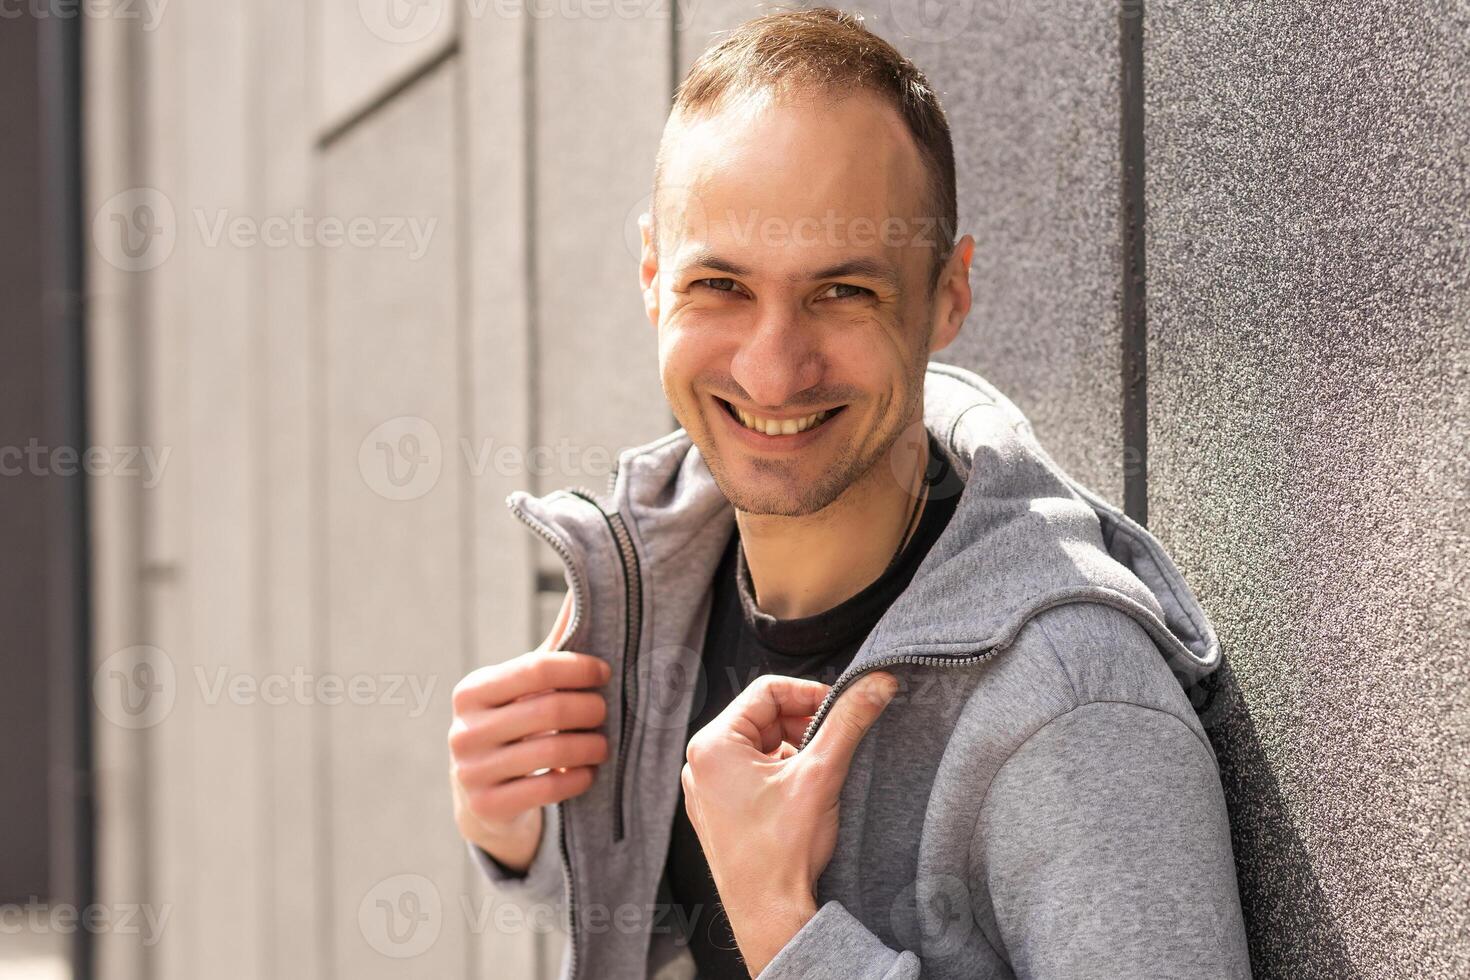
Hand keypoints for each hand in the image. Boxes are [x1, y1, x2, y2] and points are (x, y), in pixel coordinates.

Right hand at [449, 593, 610, 870]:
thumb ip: (553, 644)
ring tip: (603, 744)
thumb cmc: (515, 727)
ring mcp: (471, 771)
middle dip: (590, 709)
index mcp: (472, 691)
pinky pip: (547, 788)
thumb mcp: (524, 689)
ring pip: (552, 750)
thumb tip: (583, 583)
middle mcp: (464, 729)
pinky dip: (577, 779)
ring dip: (591, 746)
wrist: (483, 799)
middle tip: (606, 711)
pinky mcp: (487, 806)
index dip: (580, 668)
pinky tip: (587, 773)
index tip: (604, 672)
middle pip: (549, 709)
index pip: (537, 668)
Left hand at [681, 670, 899, 976]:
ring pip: (759, 745)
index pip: (766, 691)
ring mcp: (707, 789)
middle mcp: (701, 763)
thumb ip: (848, 721)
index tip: (841, 706)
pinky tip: (804, 792)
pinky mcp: (718, 810)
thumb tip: (875, 682)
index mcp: (713, 745)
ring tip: (821, 772)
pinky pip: (751, 772)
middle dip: (803, 724)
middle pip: (762, 717)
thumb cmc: (782, 850)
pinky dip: (781, 772)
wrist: (769, 915)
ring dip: (794, 749)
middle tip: (836, 740)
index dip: (809, 693)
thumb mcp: (821, 773)